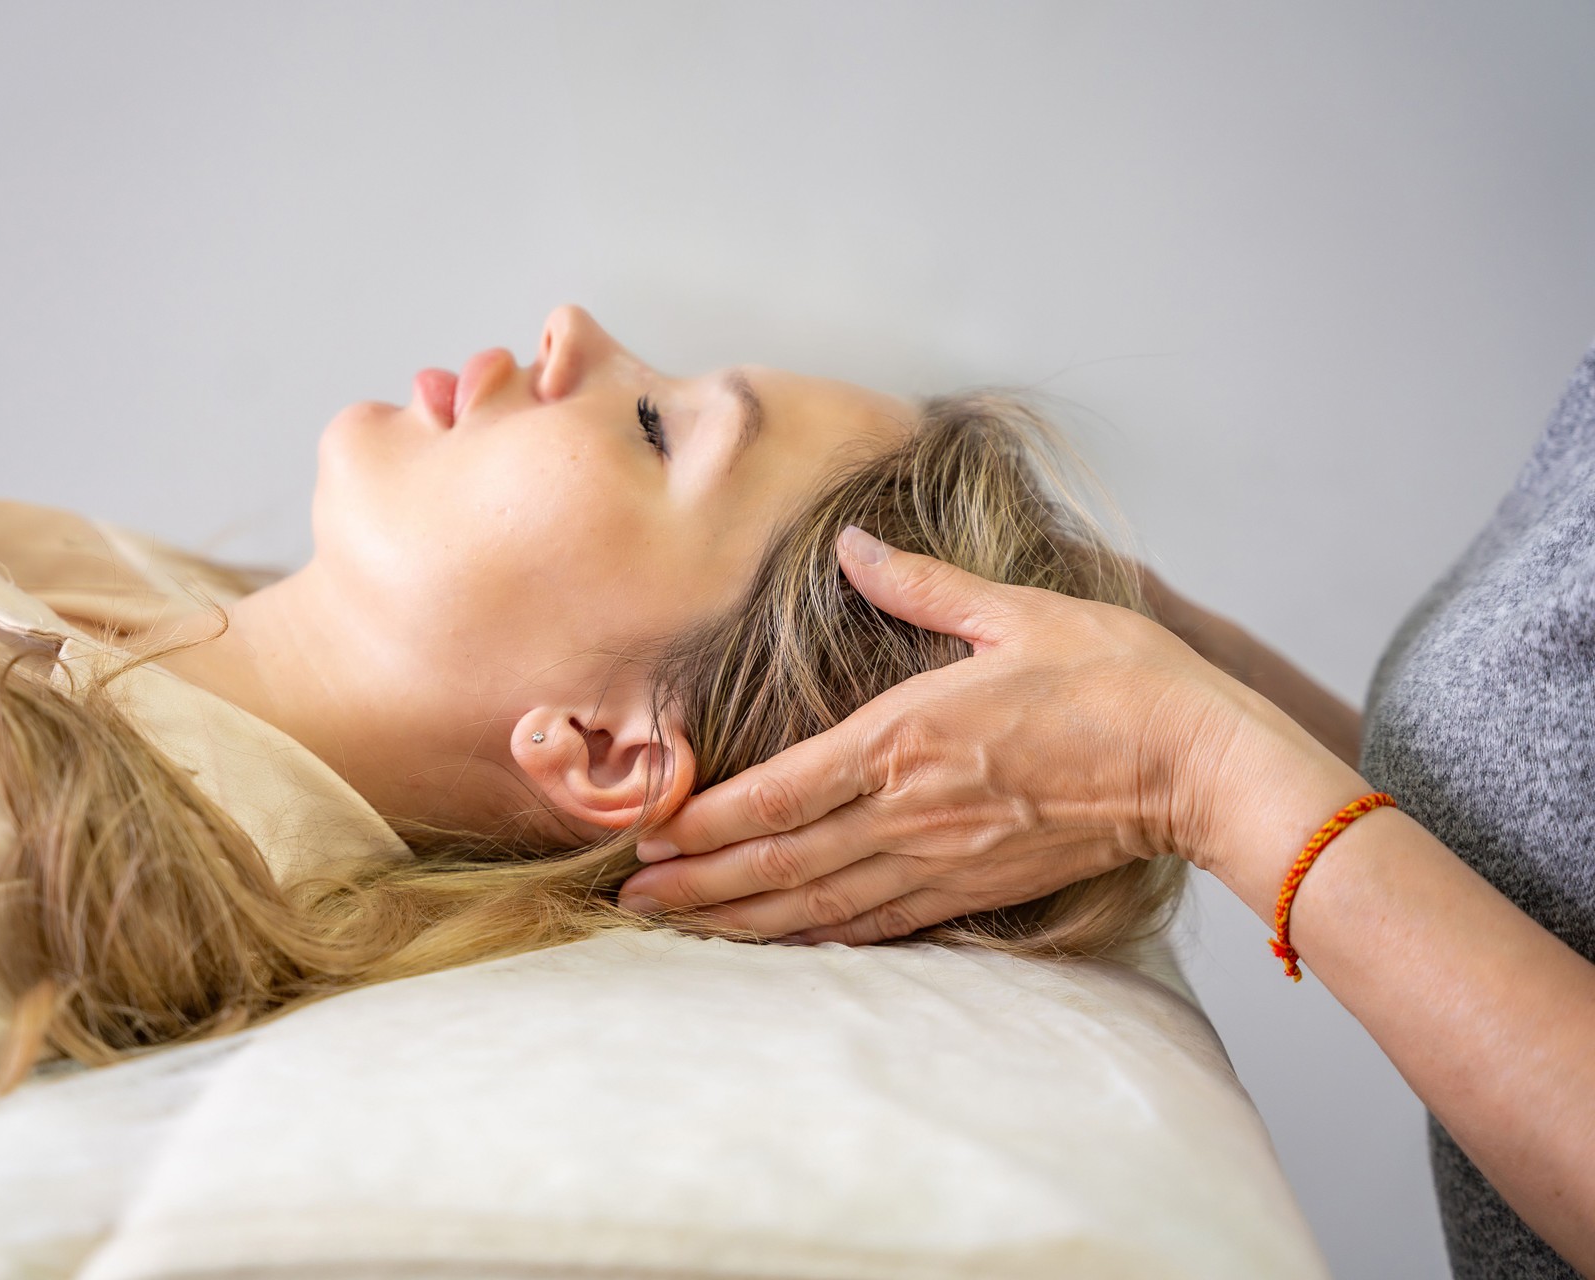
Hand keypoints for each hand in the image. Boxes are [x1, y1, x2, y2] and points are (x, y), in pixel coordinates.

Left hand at [615, 526, 1255, 945]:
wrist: (1202, 764)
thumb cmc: (1117, 678)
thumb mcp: (1017, 610)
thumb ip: (923, 585)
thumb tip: (855, 544)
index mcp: (908, 739)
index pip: (779, 792)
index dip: (704, 820)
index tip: (645, 833)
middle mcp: (910, 811)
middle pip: (781, 862)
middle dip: (698, 884)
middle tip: (628, 898)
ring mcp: (942, 860)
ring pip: (819, 906)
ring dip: (741, 920)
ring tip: (676, 926)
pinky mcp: (975, 889)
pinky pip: (880, 924)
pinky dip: (818, 937)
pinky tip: (780, 941)